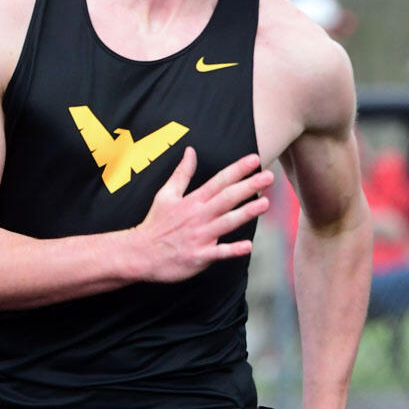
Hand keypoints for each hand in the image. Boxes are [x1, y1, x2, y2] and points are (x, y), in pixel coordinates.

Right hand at [133, 147, 273, 282]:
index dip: (237, 170)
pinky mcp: (198, 256)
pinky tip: (247, 246)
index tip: (254, 160)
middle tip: (268, 176)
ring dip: (245, 213)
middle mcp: (198, 216)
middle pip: (227, 198)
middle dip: (248, 186)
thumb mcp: (165, 194)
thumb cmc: (155, 224)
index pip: (218, 181)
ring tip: (265, 203)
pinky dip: (232, 250)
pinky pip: (218, 253)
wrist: (140, 254)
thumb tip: (191, 151)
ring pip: (226, 222)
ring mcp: (199, 237)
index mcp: (192, 201)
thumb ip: (181, 173)